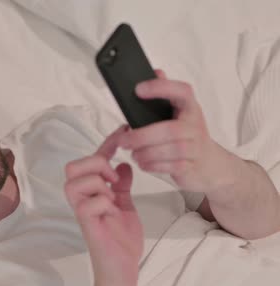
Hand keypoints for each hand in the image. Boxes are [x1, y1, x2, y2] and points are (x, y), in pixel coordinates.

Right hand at [64, 124, 142, 285]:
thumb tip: (122, 164)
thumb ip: (121, 186)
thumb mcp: (125, 206)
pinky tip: (112, 213)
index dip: (108, 143)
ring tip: (112, 198)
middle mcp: (81, 199)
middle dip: (96, 164)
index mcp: (90, 193)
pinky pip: (90, 202)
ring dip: (100, 184)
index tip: (123, 130)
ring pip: (78, 181)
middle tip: (113, 179)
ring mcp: (81, 211)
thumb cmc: (121, 241)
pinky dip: (106, 202)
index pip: (93, 160)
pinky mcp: (86, 224)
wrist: (123, 269)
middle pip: (73, 166)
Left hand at [118, 69, 224, 191]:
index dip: (161, 88)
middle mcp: (195, 126)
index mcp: (190, 108)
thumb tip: (156, 71)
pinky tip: (143, 163)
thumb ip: (166, 94)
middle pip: (170, 130)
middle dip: (142, 136)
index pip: (182, 92)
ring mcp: (195, 147)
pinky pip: (170, 167)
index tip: (138, 89)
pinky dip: (152, 166)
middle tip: (123, 139)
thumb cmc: (187, 135)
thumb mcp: (178, 112)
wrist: (210, 163)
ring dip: (145, 153)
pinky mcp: (191, 166)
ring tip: (133, 152)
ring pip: (169, 150)